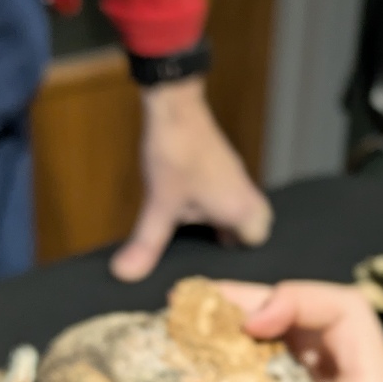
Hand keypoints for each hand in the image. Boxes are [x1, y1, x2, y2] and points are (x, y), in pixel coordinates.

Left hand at [112, 78, 273, 280]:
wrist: (175, 106)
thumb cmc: (175, 154)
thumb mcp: (159, 205)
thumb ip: (147, 243)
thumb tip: (124, 275)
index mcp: (239, 208)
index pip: (258, 240)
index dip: (241, 254)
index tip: (216, 260)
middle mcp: (245, 193)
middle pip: (254, 225)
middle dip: (233, 238)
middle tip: (207, 246)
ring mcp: (234, 176)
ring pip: (240, 207)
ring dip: (221, 219)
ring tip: (193, 229)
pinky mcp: (222, 164)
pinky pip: (227, 193)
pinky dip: (213, 202)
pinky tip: (187, 204)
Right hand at [205, 280, 382, 381]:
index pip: (347, 312)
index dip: (297, 300)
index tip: (251, 324)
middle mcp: (362, 381)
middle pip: (312, 316)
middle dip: (254, 304)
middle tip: (194, 310)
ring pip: (300, 342)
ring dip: (250, 333)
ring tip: (196, 336)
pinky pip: (293, 376)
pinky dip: (257, 367)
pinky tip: (220, 380)